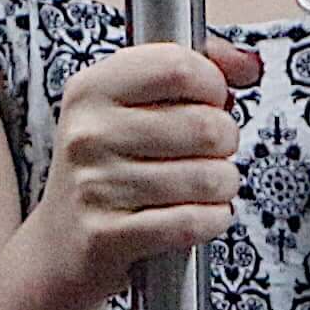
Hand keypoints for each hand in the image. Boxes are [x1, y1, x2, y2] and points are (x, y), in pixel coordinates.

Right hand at [19, 39, 260, 308]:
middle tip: (209, 153)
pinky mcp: (107, 236)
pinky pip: (194, 223)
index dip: (214, 85)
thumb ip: (197, 69)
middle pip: (207, 126)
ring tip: (201, 188)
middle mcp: (88, 133)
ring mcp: (94, 185)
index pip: (179, 67)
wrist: (59, 244)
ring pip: (210, 178)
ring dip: (222, 187)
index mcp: (92, 89)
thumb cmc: (112, 166)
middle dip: (226, 143)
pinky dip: (212, 220)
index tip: (210, 101)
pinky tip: (198, 216)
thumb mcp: (132, 105)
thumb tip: (249, 65)